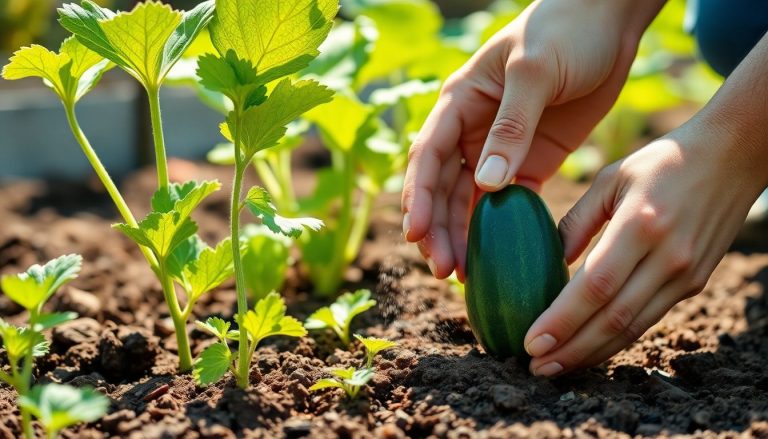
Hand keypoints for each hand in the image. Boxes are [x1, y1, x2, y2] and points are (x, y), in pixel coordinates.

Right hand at [401, 0, 662, 279]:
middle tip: (443, 269)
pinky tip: (498, 256)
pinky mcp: (530, 162)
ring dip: (463, 236)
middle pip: (442, 187)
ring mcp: (500, 149)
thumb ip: (512, 126)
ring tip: (462, 274)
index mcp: (459, 102)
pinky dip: (499, 230)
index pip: (427, 155)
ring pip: (469, 201)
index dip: (417, 197)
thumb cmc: (564, 31)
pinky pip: (507, 203)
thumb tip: (486, 185)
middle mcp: (471, 129)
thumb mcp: (535, 73)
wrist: (609, 22)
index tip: (416, 235)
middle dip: (438, 228)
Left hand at [524, 129, 766, 376]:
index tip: (530, 341)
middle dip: (570, 350)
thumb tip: (546, 261)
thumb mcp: (610, 178)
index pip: (595, 286)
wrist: (731, 157)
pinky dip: (616, 339)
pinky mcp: (694, 283)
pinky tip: (589, 348)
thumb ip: (576, 221)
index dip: (562, 320)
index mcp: (641, 224)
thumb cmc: (661, 162)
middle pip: (613, 318)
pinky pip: (648, 319)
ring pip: (632, 328)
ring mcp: (685, 275)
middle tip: (535, 368)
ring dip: (591, 353)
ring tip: (555, 367)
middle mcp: (667, 257)